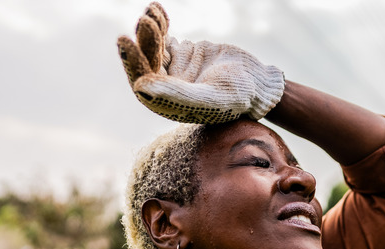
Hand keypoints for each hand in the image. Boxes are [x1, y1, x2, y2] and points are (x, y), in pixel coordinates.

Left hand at [117, 2, 284, 122]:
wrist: (259, 82)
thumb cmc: (238, 96)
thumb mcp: (209, 97)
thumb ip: (176, 94)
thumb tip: (139, 87)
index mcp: (168, 104)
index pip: (143, 81)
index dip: (133, 61)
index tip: (125, 40)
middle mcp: (166, 88)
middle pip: (147, 61)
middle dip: (145, 41)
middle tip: (145, 21)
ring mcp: (174, 70)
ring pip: (154, 47)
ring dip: (151, 29)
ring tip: (152, 12)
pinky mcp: (183, 54)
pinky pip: (165, 38)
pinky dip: (160, 23)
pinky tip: (156, 9)